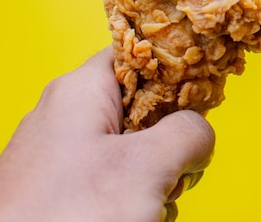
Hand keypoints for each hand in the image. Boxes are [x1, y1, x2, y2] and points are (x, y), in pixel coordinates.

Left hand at [0, 48, 214, 221]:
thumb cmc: (63, 218)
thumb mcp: (146, 167)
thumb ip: (188, 134)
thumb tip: (200, 131)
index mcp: (80, 92)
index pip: (137, 54)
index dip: (174, 71)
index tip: (199, 96)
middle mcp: (67, 116)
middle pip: (141, 108)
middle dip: (167, 142)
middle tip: (169, 172)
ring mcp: (61, 155)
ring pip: (131, 149)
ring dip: (153, 178)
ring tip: (147, 207)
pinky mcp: (60, 189)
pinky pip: (111, 179)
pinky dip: (130, 197)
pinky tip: (131, 218)